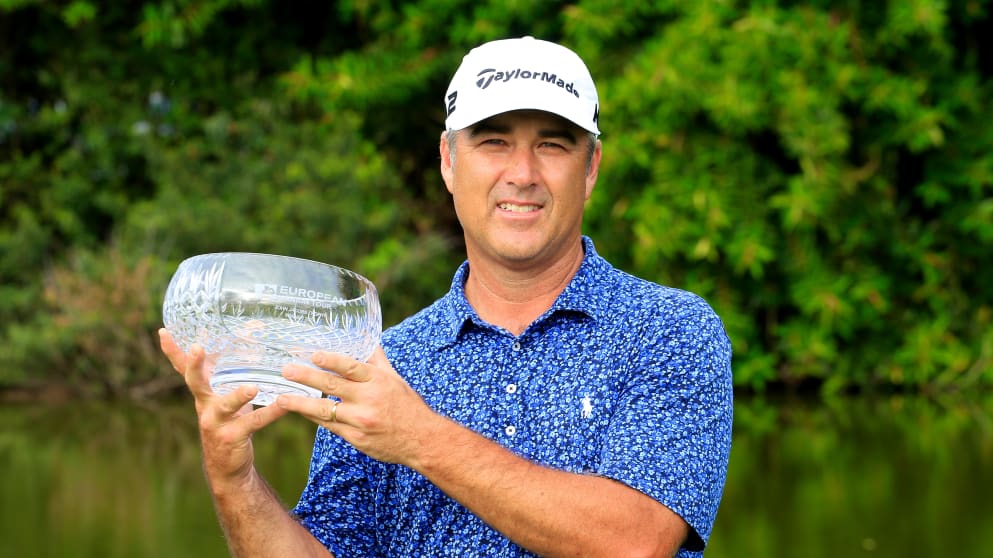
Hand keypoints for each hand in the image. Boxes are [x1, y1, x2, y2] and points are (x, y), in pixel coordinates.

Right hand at [159, 328, 288, 487]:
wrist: (227, 466)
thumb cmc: (231, 421)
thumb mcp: (227, 395)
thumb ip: (235, 371)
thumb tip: (254, 333)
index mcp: (203, 393)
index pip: (183, 369)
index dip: (173, 351)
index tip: (163, 331)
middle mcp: (205, 405)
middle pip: (195, 382)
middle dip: (194, 365)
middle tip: (196, 348)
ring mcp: (216, 422)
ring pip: (226, 405)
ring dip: (238, 396)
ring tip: (252, 387)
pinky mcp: (233, 437)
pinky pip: (254, 422)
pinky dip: (271, 413)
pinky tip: (284, 404)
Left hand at [277, 347, 441, 465]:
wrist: (421, 440)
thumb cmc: (408, 406)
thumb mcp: (395, 379)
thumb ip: (377, 360)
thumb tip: (366, 339)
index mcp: (378, 381)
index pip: (350, 367)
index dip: (330, 360)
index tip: (313, 354)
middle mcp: (368, 399)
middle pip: (331, 386)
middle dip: (305, 377)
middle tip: (286, 370)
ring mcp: (360, 420)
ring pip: (324, 410)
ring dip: (300, 403)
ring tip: (281, 398)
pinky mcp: (355, 438)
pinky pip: (329, 426)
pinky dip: (313, 418)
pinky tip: (300, 411)